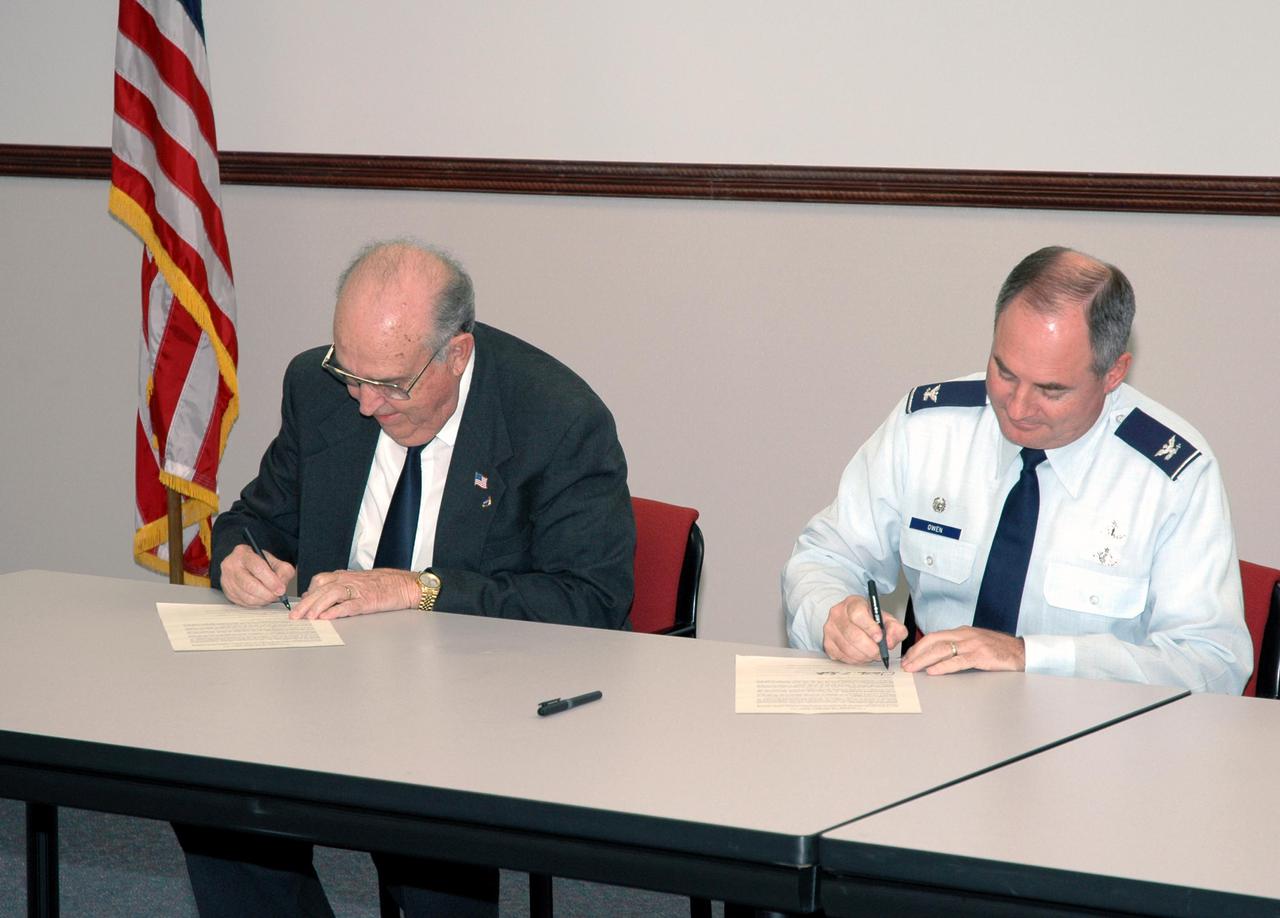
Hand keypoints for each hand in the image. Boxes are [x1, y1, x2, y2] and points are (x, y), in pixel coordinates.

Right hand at [218, 544, 296, 607]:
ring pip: (247, 597)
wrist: (242, 564)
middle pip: (250, 585)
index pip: (258, 568)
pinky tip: (262, 599)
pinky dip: (257, 604)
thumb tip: (282, 585)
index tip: (281, 589)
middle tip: (277, 596)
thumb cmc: (257, 562)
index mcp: (242, 553)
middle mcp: (231, 566)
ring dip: (263, 600)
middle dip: (267, 594)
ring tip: (271, 597)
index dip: (271, 581)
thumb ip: (282, 570)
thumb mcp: (272, 560)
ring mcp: (227, 580)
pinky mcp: (228, 592)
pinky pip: (244, 603)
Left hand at [290, 568, 419, 619]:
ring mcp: (358, 590)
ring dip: (317, 606)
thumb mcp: (360, 581)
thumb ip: (341, 587)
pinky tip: (326, 618)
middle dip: (305, 603)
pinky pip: (348, 605)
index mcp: (346, 576)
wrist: (406, 585)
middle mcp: (349, 580)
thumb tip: (321, 597)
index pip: (319, 581)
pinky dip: (335, 611)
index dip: (307, 593)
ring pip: (331, 595)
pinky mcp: (368, 601)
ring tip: (307, 618)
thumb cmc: (385, 584)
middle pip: (321, 588)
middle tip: (294, 616)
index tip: (299, 605)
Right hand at [822, 594, 907, 664]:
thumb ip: (895, 629)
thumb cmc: (870, 620)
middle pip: (852, 635)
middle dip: (870, 648)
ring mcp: (830, 629)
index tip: (879, 638)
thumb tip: (889, 643)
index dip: (870, 628)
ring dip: (863, 656)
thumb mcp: (886, 620)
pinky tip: (861, 655)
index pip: (858, 614)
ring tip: (871, 654)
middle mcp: (838, 614)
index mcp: (853, 603)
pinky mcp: (827, 643)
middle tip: (879, 653)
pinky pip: (842, 656)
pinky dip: (855, 660)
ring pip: (847, 648)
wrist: (852, 620)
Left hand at [901, 626, 1025, 674]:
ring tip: (913, 668)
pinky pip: (957, 661)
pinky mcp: (980, 655)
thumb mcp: (975, 643)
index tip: (908, 657)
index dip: (919, 646)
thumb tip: (937, 657)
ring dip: (924, 660)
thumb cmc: (998, 649)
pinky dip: (943, 666)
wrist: (1021, 652)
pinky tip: (933, 671)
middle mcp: (965, 635)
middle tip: (905, 664)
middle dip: (916, 652)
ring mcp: (972, 644)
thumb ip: (958, 647)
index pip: (934, 636)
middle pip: (933, 641)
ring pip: (942, 650)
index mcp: (962, 632)